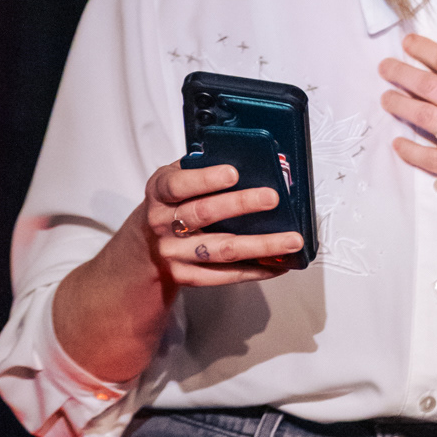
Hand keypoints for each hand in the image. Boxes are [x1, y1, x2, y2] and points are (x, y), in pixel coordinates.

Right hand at [144, 160, 302, 285]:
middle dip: (241, 204)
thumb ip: (201, 168)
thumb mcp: (175, 180)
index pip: (179, 184)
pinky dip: (256, 270)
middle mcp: (163, 223)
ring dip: (261, 244)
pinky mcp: (187, 276)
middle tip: (273, 198)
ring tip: (292, 239)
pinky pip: (225, 276)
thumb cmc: (171, 204)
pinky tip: (279, 263)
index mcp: (160, 192)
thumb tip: (250, 160)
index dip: (206, 179)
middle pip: (204, 214)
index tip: (234, 172)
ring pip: (222, 249)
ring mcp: (174, 253)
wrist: (144, 247)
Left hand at [380, 35, 436, 225]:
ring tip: (387, 99)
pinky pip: (433, 159)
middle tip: (386, 68)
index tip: (408, 44)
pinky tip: (398, 143)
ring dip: (402, 106)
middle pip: (432, 87)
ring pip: (427, 119)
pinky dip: (411, 151)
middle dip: (403, 74)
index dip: (425, 51)